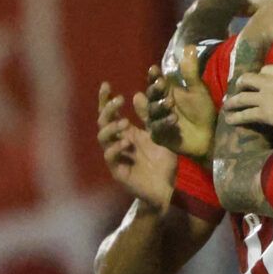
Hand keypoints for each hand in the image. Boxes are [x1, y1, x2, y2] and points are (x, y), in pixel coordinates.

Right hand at [95, 79, 177, 204]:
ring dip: (111, 127)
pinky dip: (116, 148)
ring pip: (102, 138)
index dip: (105, 99)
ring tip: (125, 122)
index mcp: (125, 133)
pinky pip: (110, 157)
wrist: (169, 189)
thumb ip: (150, 117)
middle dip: (108, 108)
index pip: (109, 113)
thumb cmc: (163, 162)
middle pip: (103, 121)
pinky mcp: (118, 172)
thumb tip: (139, 94)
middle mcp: (117, 142)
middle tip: (120, 100)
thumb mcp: (159, 134)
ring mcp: (115, 157)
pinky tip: (126, 143)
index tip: (106, 84)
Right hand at [147, 53, 217, 159]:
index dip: (153, 76)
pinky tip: (173, 119)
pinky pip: (156, 129)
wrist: (210, 136)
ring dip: (159, 106)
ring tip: (169, 103)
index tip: (154, 69)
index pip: (154, 81)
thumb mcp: (198, 90)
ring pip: (151, 112)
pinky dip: (163, 123)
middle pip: (150, 96)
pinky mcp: (160, 136)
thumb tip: (189, 47)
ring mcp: (157, 121)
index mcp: (165, 92)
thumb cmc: (202, 111)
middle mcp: (157, 105)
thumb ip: (191, 71)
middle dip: (154, 90)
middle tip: (161, 84)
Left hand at [225, 63, 272, 131]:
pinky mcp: (263, 113)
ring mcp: (263, 98)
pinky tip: (229, 120)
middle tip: (238, 89)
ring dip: (231, 102)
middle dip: (241, 84)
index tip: (261, 81)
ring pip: (241, 98)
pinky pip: (245, 114)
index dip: (261, 76)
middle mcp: (267, 82)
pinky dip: (236, 117)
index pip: (264, 70)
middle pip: (247, 79)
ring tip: (226, 105)